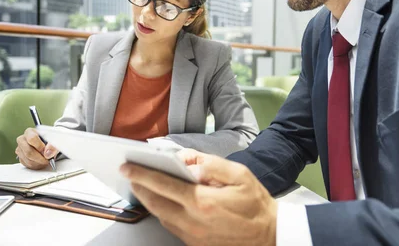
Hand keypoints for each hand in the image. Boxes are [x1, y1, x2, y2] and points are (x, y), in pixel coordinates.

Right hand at [15, 128, 57, 169]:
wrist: (48, 146)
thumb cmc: (50, 141)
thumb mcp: (55, 141)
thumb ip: (53, 146)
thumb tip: (48, 154)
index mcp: (29, 132)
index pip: (32, 138)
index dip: (40, 146)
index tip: (46, 151)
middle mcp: (22, 140)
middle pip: (28, 151)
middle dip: (40, 158)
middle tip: (48, 159)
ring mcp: (20, 149)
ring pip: (28, 159)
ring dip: (39, 163)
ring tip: (46, 161)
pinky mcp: (21, 157)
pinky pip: (27, 164)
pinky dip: (36, 166)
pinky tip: (41, 162)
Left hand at [120, 151, 277, 245]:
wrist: (270, 236)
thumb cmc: (256, 204)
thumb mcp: (240, 175)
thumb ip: (211, 164)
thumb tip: (187, 161)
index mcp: (202, 202)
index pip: (163, 185)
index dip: (142, 174)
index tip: (127, 166)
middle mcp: (192, 222)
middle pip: (155, 203)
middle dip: (139, 187)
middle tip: (129, 173)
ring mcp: (192, 237)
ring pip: (161, 216)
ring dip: (149, 201)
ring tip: (142, 185)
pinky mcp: (195, 245)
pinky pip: (171, 226)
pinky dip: (163, 212)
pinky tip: (163, 202)